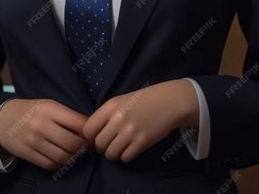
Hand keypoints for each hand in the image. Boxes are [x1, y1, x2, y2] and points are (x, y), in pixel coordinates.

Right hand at [0, 98, 91, 170]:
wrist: (3, 119)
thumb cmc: (32, 110)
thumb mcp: (49, 105)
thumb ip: (66, 116)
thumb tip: (88, 130)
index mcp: (50, 109)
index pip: (78, 123)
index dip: (89, 131)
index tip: (92, 134)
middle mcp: (42, 125)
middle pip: (72, 143)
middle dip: (83, 147)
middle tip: (85, 147)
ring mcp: (34, 142)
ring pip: (62, 157)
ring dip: (73, 157)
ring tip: (75, 153)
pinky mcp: (28, 155)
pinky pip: (50, 164)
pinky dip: (60, 164)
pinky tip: (62, 158)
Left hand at [82, 80, 198, 162]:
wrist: (169, 101)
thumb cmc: (144, 100)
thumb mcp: (121, 101)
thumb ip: (107, 115)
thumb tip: (92, 134)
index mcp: (110, 106)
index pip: (88, 129)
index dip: (91, 137)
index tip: (98, 138)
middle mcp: (118, 118)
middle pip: (99, 144)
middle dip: (103, 148)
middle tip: (111, 144)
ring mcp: (130, 130)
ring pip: (111, 153)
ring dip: (114, 154)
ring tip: (122, 147)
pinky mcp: (142, 141)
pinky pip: (125, 158)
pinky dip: (126, 156)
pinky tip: (132, 148)